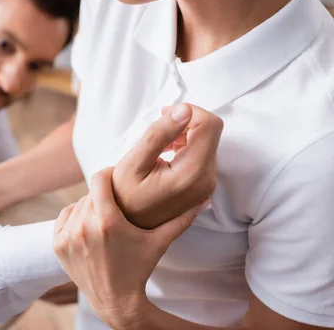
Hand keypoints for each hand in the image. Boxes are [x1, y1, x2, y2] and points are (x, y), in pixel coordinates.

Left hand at [54, 168, 209, 329]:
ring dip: (89, 206)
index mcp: (108, 221)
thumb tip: (203, 199)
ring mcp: (69, 236)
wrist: (116, 301)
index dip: (109, 174)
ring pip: (78, 204)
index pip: (100, 178)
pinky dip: (75, 217)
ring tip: (104, 215)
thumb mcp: (159, 242)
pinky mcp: (58, 245)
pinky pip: (64, 217)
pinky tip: (89, 226)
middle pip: (91, 193)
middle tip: (114, 201)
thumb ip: (181, 219)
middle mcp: (84, 226)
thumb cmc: (139, 268)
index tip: (117, 178)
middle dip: (103, 195)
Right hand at [112, 103, 222, 228]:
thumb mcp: (134, 161)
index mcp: (192, 172)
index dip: (188, 112)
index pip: (210, 124)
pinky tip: (166, 155)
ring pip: (207, 141)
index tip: (164, 116)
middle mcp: (207, 179)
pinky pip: (203, 154)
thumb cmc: (124, 194)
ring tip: (159, 146)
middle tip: (157, 132)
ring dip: (184, 135)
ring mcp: (208, 185)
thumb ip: (160, 133)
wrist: (127, 225)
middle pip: (210, 131)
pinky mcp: (204, 186)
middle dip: (185, 123)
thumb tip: (185, 109)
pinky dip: (186, 146)